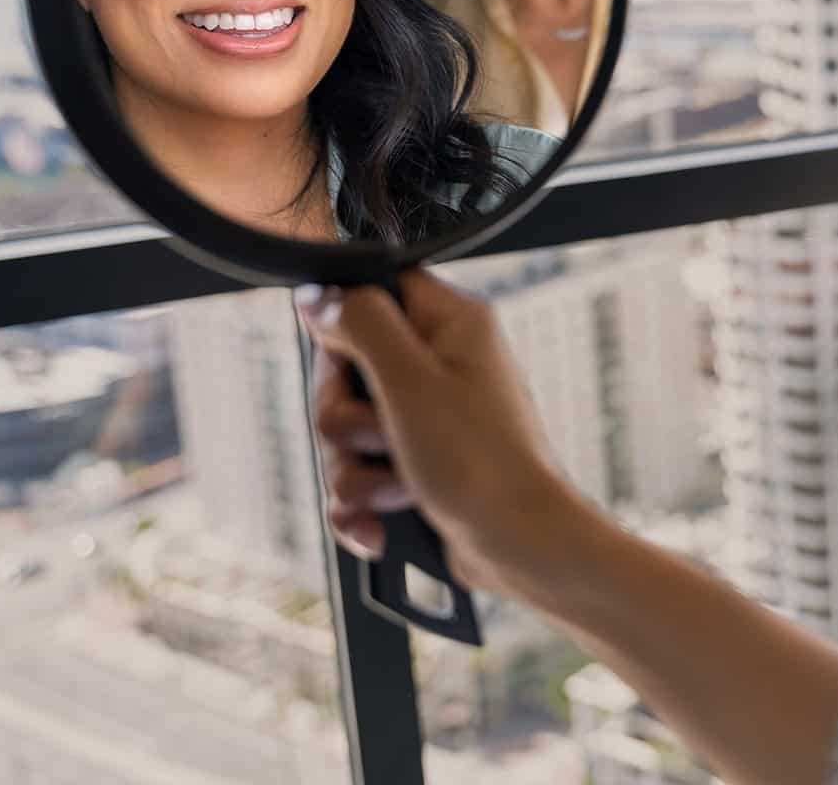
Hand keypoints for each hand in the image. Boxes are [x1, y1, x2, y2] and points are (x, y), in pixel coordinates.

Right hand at [297, 269, 588, 600]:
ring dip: (357, 472)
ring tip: (400, 489)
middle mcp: (440, 364)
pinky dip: (363, 506)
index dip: (346, 328)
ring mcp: (428, 419)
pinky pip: (359, 477)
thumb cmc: (480, 461)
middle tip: (381, 437)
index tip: (351, 367)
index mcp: (450, 324)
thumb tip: (318, 293)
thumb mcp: (410, 380)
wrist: (519, 545)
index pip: (374, 291)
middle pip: (345, 372)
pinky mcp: (418, 466)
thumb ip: (361, 324)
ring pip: (346, 433)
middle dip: (346, 421)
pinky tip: (379, 527)